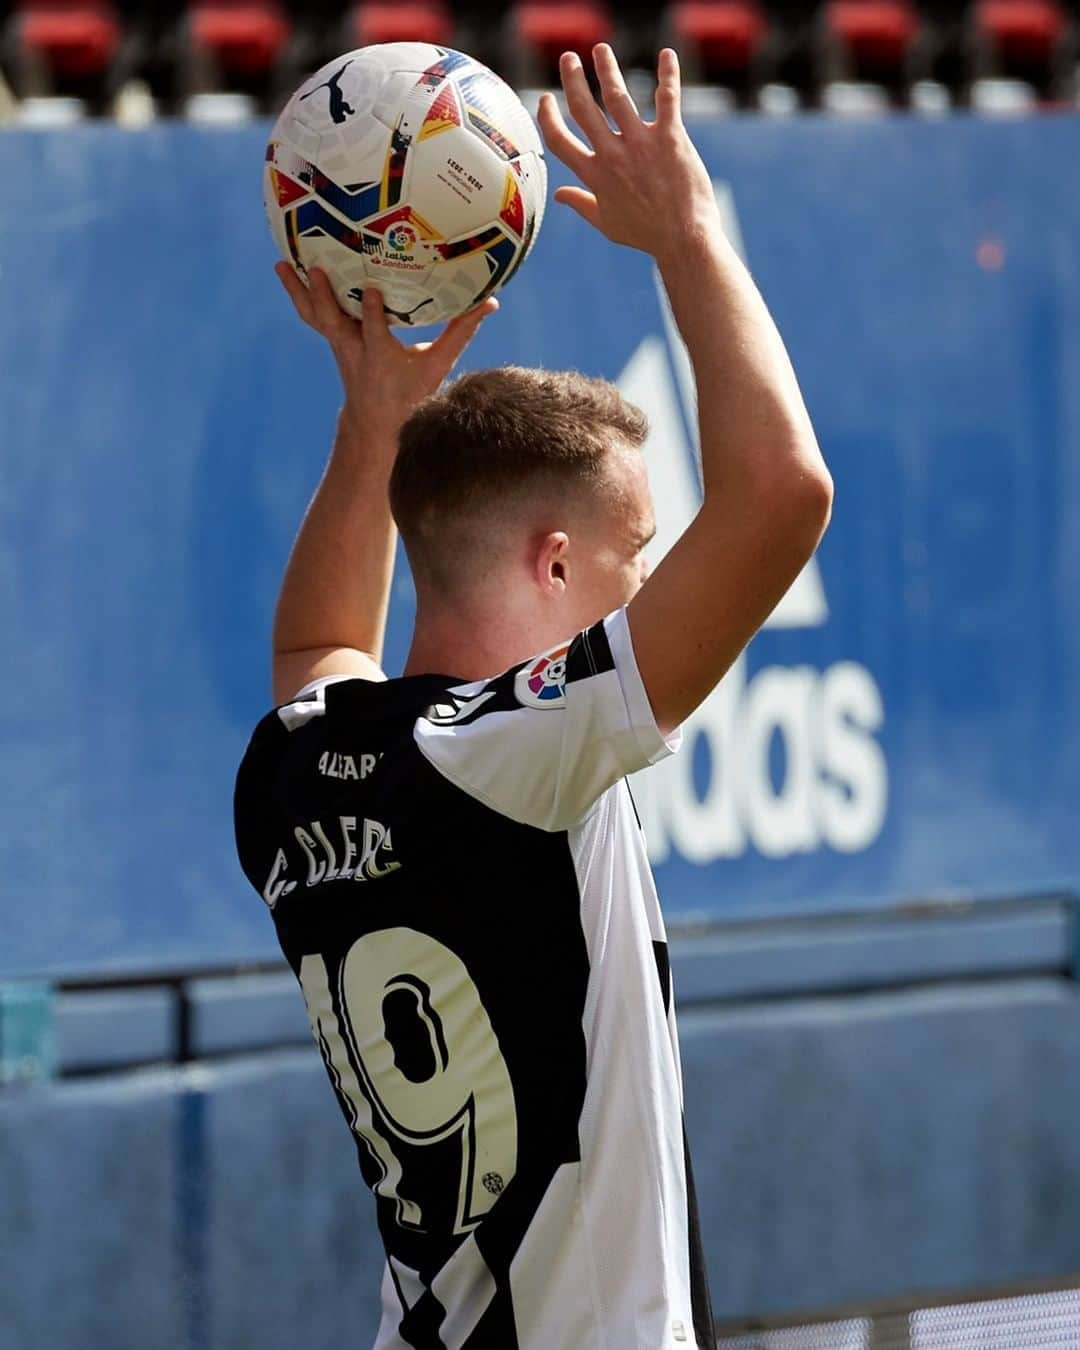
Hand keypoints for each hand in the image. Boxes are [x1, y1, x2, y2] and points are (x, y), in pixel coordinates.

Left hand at [274, 264, 496, 445]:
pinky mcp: (332, 339)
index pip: (374, 332)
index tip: (373, 289)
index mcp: (380, 356)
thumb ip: (461, 332)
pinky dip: (300, 294)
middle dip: (323, 297)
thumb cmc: (410, 393)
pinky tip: (289, 270)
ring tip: (282, 264)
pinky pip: (313, 315)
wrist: (375, 421)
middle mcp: (354, 349)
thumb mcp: (437, 366)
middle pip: (333, 321)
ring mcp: (339, 344)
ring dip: (298, 292)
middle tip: (314, 268)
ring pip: (315, 316)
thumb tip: (489, 301)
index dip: (373, 312)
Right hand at [537, 45, 718, 262]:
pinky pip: (667, 97)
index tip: (545, 98)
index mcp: (594, 175)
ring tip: (601, 50)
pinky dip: (668, 73)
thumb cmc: (646, 235)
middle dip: (572, 78)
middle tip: (569, 57)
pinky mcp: (670, 138)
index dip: (547, 117)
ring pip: (617, 95)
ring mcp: (640, 144)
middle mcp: (612, 155)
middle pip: (583, 108)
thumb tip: (559, 195)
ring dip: (606, 68)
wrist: (683, 239)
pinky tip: (666, 54)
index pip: (559, 140)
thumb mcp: (607, 223)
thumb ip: (581, 204)